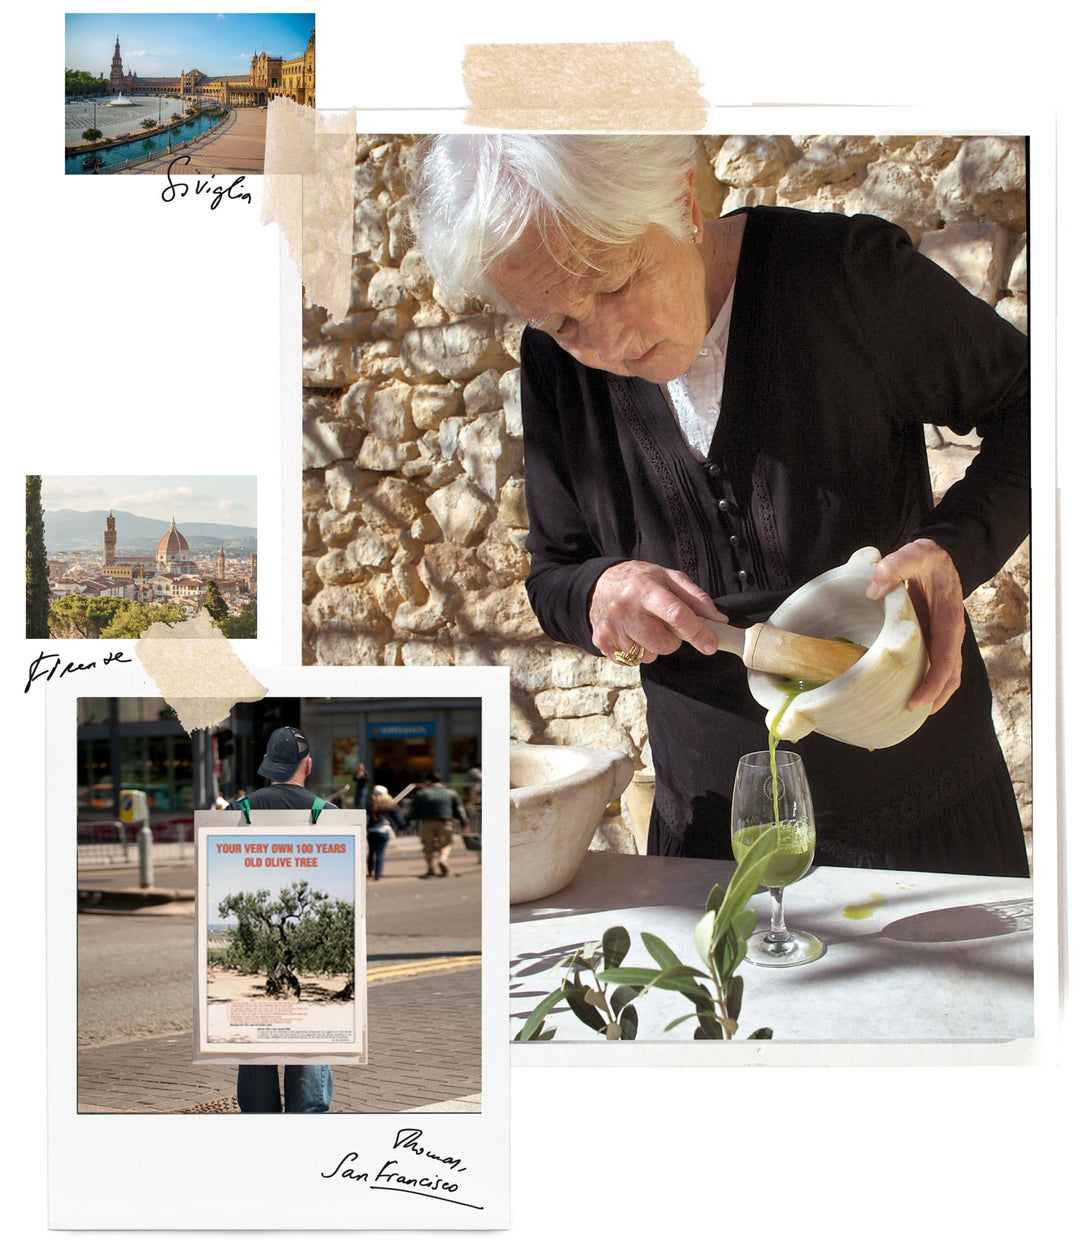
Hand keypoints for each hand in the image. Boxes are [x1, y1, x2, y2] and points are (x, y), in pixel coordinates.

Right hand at [589, 561, 727, 662]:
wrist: (598, 584)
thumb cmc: (639, 580)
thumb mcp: (668, 578)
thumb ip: (695, 598)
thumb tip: (719, 620)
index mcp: (644, 589)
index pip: (675, 614)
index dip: (696, 632)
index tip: (711, 645)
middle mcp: (625, 609)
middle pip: (663, 643)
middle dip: (671, 640)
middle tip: (662, 624)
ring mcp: (611, 629)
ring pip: (648, 656)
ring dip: (653, 646)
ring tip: (643, 626)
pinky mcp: (602, 643)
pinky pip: (632, 661)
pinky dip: (637, 651)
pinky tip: (631, 633)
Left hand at [865, 539, 963, 712]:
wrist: (938, 557)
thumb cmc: (927, 559)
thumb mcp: (913, 555)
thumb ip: (894, 567)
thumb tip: (872, 590)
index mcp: (949, 620)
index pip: (946, 660)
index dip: (933, 684)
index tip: (917, 702)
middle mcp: (950, 634)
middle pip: (950, 675)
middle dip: (934, 697)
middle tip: (908, 713)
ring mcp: (943, 638)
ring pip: (947, 675)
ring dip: (933, 695)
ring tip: (910, 711)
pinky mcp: (933, 639)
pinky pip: (935, 666)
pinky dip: (927, 683)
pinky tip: (908, 692)